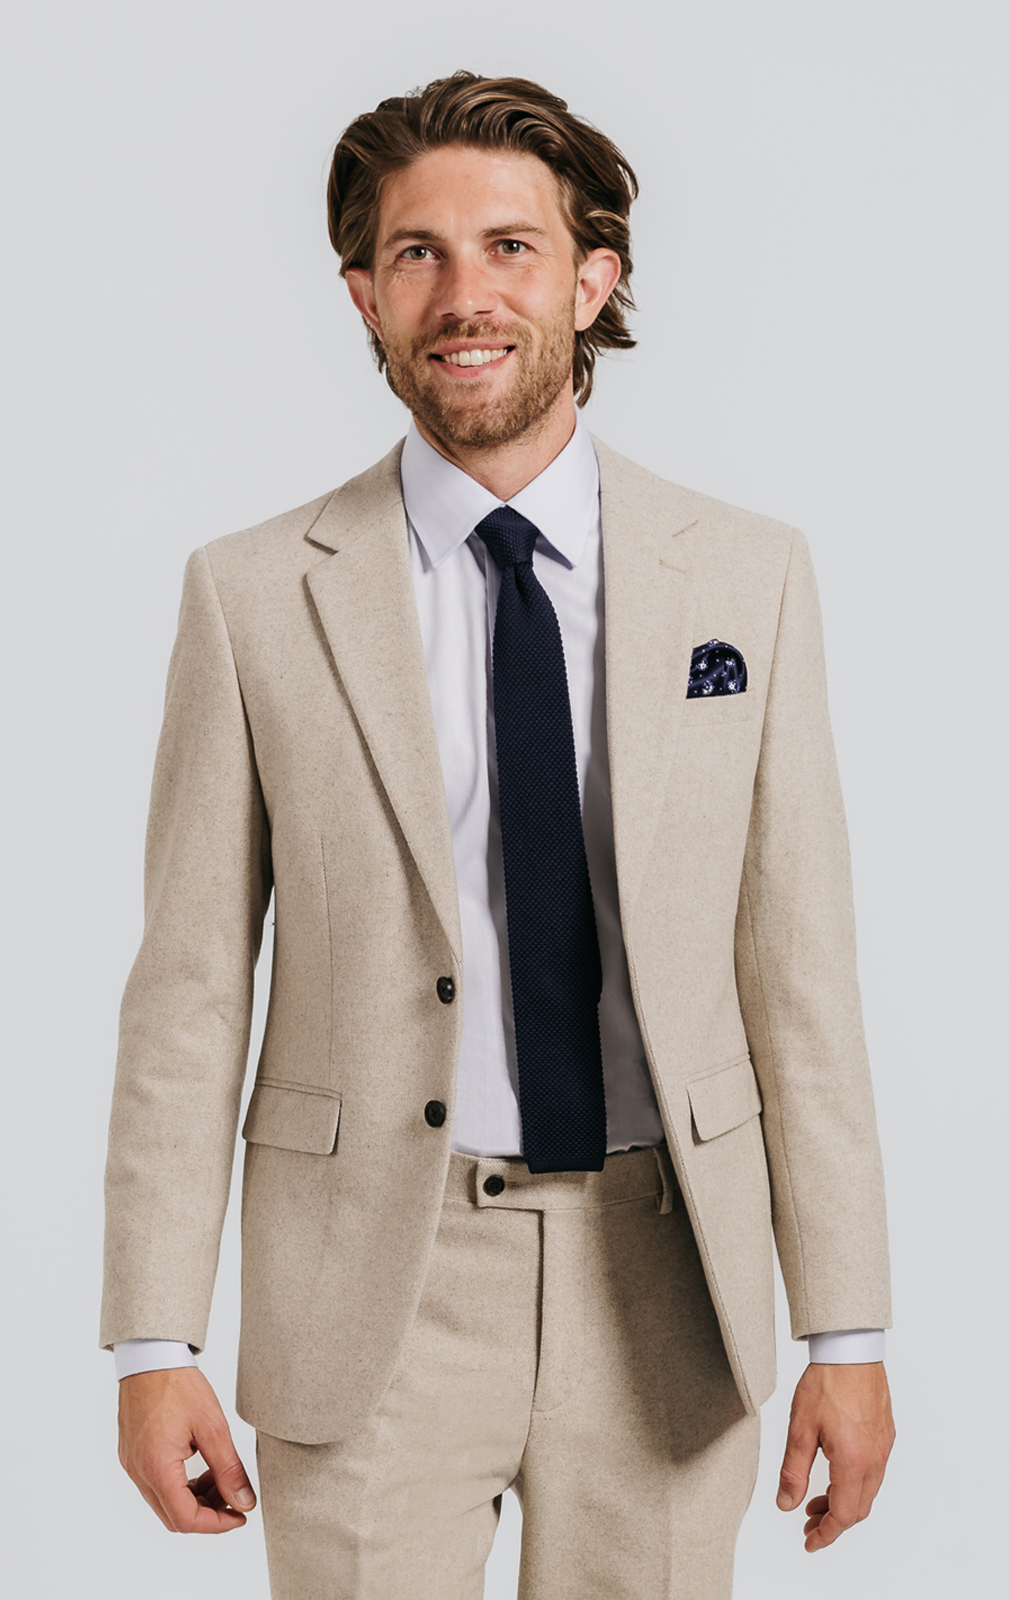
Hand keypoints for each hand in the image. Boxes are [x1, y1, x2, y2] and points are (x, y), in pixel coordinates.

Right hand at [118, 1366, 256, 1532]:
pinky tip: (200, 1467)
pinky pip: (155, 1485)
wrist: (149, 1356)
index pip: (185, 1519)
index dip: (216, 1524)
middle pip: (173, 1516)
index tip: (240, 1515)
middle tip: (233, 1495)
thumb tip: (244, 1502)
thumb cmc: (178, 1384)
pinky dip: (180, 1485)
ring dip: (194, 1499)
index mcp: (156, 1467)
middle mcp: (138, 1472)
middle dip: (207, 1512)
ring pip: (164, 1502)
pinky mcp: (132, 1455)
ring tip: (219, 1477)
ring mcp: (132, 1464)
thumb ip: (229, 1469)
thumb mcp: (213, 1426)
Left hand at [777, 1362, 894, 1551]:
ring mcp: (883, 1447)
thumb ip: (794, 1470)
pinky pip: (873, 1473)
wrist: (851, 1349)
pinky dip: (854, 1485)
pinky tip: (834, 1474)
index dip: (826, 1534)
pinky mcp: (884, 1435)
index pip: (843, 1515)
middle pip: (858, 1509)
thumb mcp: (800, 1428)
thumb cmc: (827, 1382)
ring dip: (843, 1503)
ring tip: (815, 1500)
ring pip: (867, 1492)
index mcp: (854, 1462)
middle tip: (808, 1522)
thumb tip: (786, 1503)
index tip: (810, 1541)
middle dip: (832, 1522)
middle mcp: (874, 1459)